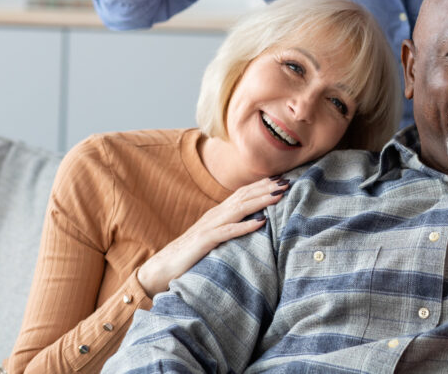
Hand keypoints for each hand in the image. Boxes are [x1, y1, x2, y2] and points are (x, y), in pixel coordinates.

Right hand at [136, 175, 289, 295]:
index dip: (262, 186)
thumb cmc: (190, 255)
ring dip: (260, 201)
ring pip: (239, 209)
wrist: (161, 268)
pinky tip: (260, 223)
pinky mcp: (204, 242)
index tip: (281, 180)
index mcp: (218, 214)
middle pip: (244, 197)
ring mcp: (209, 227)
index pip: (242, 194)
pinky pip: (227, 232)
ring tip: (278, 195)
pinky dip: (244, 226)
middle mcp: (214, 216)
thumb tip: (253, 223)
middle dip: (266, 188)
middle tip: (287, 181)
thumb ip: (229, 227)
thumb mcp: (214, 237)